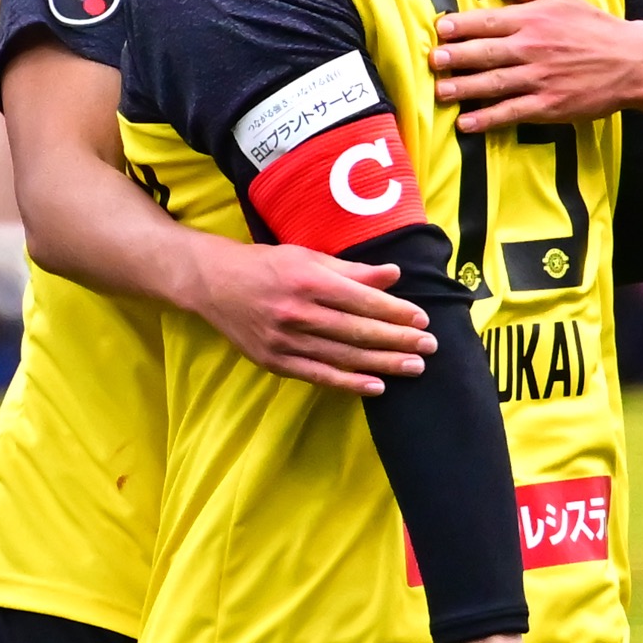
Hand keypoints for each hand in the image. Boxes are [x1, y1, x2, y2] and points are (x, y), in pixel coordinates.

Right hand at [176, 237, 434, 395]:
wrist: (213, 283)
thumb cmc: (266, 265)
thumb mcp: (307, 256)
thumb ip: (352, 269)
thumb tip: (394, 274)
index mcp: (308, 279)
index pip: (362, 300)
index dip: (395, 312)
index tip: (422, 320)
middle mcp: (297, 311)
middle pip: (357, 331)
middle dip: (398, 341)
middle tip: (429, 347)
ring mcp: (285, 340)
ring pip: (343, 357)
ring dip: (383, 364)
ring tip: (414, 367)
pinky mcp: (275, 362)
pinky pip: (319, 376)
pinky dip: (349, 383)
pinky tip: (377, 386)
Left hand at [429, 0, 642, 131]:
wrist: (633, 61)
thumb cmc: (592, 25)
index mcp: (532, 19)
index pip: (488, 20)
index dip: (461, 25)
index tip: (439, 29)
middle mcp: (532, 48)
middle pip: (486, 53)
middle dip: (456, 57)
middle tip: (432, 61)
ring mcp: (540, 78)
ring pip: (494, 83)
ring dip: (465, 88)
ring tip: (440, 92)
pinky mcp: (549, 105)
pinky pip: (513, 112)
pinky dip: (489, 119)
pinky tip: (467, 124)